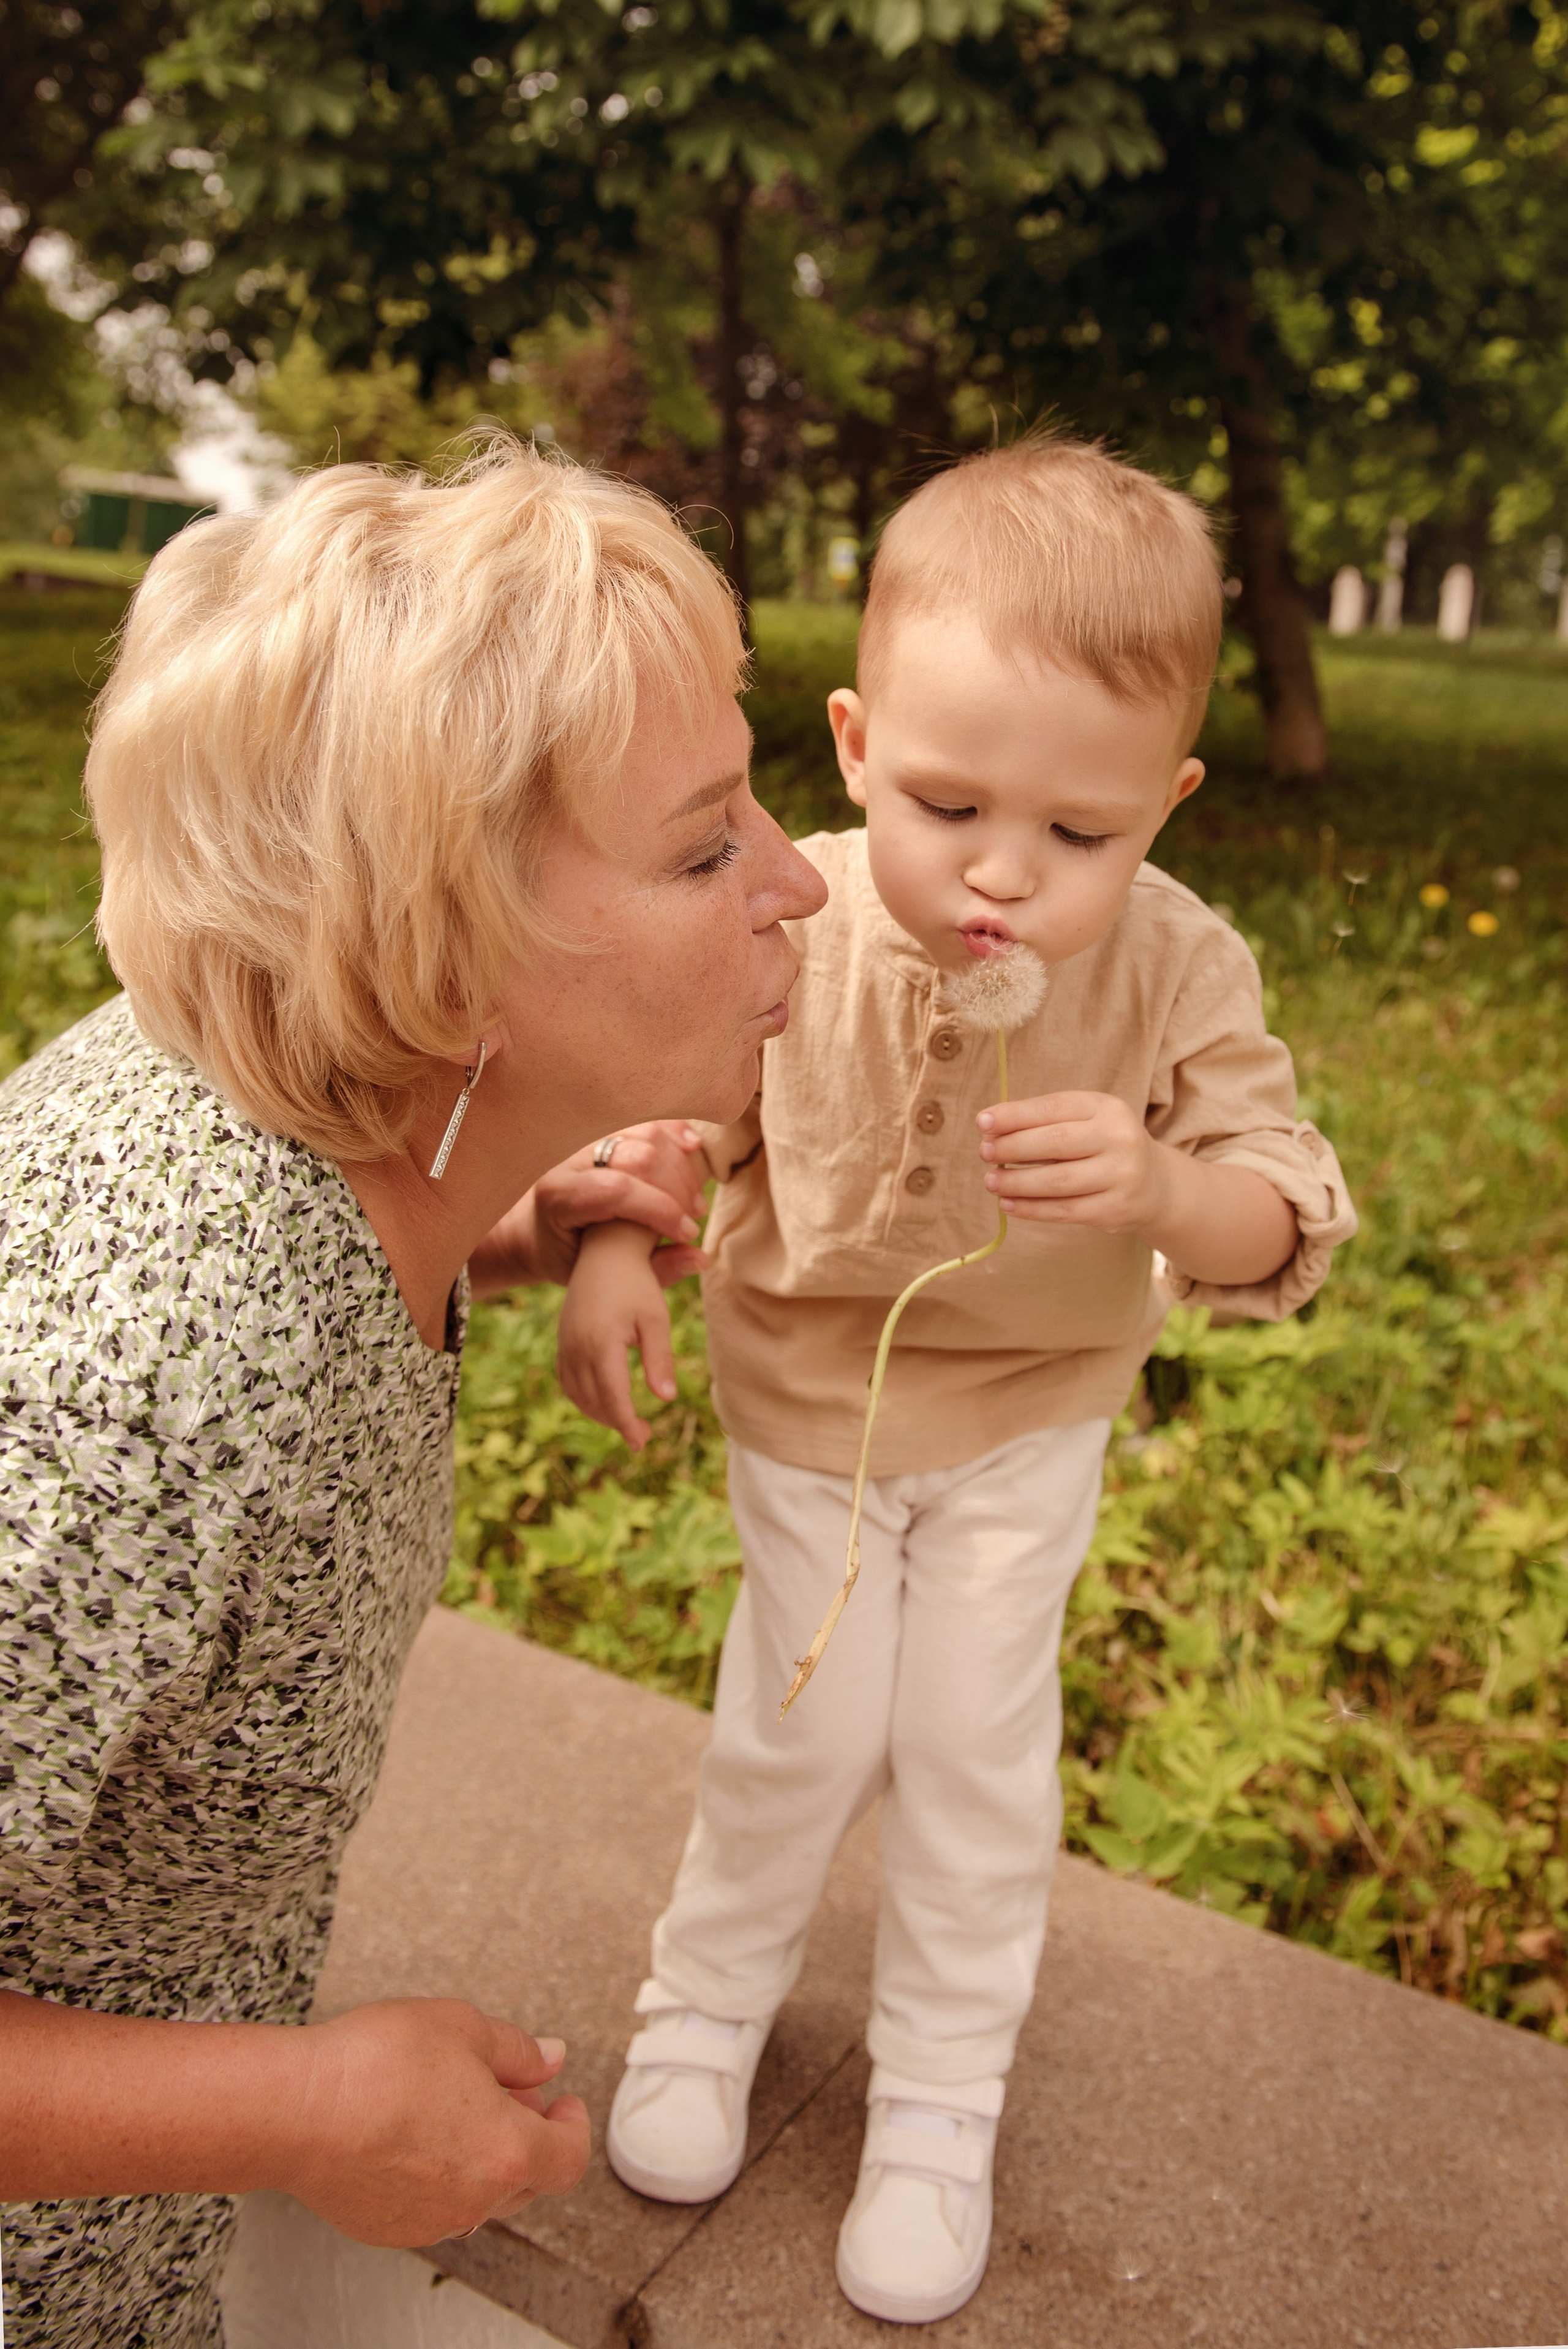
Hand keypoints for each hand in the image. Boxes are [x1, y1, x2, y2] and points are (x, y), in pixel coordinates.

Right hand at [288, 2000, 589, 2247]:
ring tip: (450, 2107)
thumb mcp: (464, 2027)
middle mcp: (474, 2199)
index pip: (569, 2158)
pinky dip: (436, 2176)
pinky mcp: (387, 2228)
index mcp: (507, 2152)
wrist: (296, 2110)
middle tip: (506, 2094)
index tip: (565, 2106)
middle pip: (526, 2180)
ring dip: (480, 2157)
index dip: (574, 2128)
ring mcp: (429, 2220)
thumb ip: (517, 2050)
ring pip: (477, 2194)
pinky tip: (409, 2135)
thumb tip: (548, 2060)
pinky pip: (431, 2205)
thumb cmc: (376, 2066)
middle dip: (525, 2136)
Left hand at [471, 1121, 707, 1294]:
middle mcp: (568, 1161)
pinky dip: (673, 1133)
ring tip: (693, 1199)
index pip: (617, 1191)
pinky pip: (644, 1122)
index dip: (661, 1210)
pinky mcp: (603, 1132)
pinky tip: (692, 1149)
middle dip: (676, 1188)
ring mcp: (586, 1141)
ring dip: (680, 1165)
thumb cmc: (567, 1259)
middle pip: (638, 1157)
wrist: (536, 1231)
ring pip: (646, 1134)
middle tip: (694, 1216)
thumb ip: (650, 1270)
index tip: (688, 1234)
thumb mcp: (600, 1275)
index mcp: (558, 1198)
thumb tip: (700, 1258)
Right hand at [557, 1222, 676, 1449]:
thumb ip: (660, 1359)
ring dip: (599, 1412)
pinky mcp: (562, 1340)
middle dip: (616, 1422)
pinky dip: (584, 1397)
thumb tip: (667, 1398)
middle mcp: (577, 1346)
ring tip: (626, 1421)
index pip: (612, 1396)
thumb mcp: (656, 1319)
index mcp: (601, 1343)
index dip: (626, 1423)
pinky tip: (604, 1401)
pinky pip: (567, 1379)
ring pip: (577, 1393)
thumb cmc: (638, 1284)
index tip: (641, 1441)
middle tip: (642, 1436)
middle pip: (593, 1400)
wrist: (605, 1252)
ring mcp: (565, 1344)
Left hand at [977, 1090, 1167, 1233]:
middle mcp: (1120, 1138)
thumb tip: (990, 1132)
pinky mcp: (1116, 1209)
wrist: (1155, 1185)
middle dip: (1012, 1148)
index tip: (982, 1122)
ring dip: (1016, 1182)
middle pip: (1055, 1143)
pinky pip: (1064, 1210)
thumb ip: (1043, 1123)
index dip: (1015, 1115)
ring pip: (1057, 1181)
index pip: (1054, 1108)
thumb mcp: (1085, 1122)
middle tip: (984, 1152)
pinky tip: (1008, 1204)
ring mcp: (1121, 1176)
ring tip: (991, 1181)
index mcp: (1108, 1108)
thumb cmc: (1103, 1146)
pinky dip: (1030, 1208)